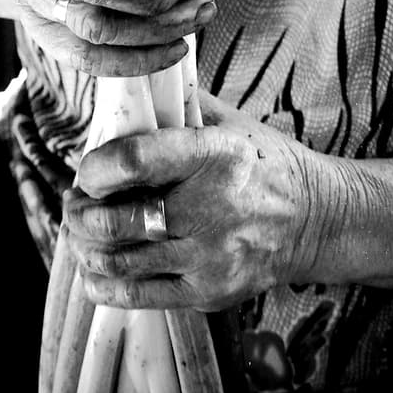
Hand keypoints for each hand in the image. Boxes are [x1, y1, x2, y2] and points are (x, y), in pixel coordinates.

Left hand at [62, 96, 335, 309]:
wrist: (317, 220)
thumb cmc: (263, 165)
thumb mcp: (228, 123)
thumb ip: (175, 107)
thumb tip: (120, 97)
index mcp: (215, 155)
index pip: (135, 161)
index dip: (94, 168)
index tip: (85, 171)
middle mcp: (212, 208)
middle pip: (117, 221)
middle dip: (78, 212)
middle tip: (75, 203)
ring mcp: (210, 257)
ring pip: (118, 261)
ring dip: (83, 246)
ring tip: (80, 231)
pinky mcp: (208, 293)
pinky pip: (136, 295)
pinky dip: (101, 282)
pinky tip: (95, 265)